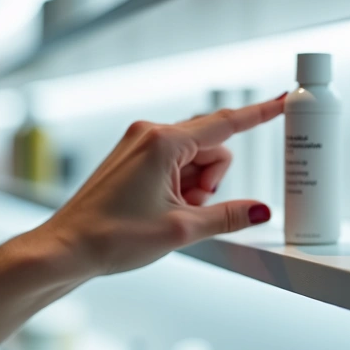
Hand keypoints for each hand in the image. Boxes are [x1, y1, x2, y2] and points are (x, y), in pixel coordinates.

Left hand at [37, 94, 284, 279]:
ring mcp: (139, 143)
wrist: (66, 248)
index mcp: (164, 142)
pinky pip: (173, 162)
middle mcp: (150, 133)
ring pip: (193, 157)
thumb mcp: (181, 229)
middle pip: (211, 146)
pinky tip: (160, 208)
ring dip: (195, 186)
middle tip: (190, 209)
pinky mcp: (132, 156)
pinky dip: (179, 185)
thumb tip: (261, 210)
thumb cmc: (112, 237)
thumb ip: (228, 215)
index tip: (283, 101)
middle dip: (212, 180)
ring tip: (171, 213)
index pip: (226, 123)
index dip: (260, 114)